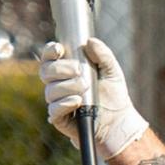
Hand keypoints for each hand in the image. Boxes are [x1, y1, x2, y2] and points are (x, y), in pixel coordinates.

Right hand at [39, 36, 148, 159]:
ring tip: (85, 88)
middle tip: (79, 71)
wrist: (119, 122)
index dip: (50, 51)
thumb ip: (103, 55)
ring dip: (67, 86)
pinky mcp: (59, 119)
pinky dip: (64, 103)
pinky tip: (78, 101)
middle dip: (61, 68)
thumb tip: (90, 41)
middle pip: (46, 71)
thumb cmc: (114, 95)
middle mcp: (58, 84)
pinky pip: (54, 109)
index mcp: (66, 69)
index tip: (60, 49)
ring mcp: (57, 101)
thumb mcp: (112, 72)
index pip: (49, 57)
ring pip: (50, 90)